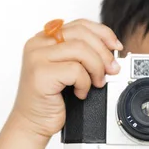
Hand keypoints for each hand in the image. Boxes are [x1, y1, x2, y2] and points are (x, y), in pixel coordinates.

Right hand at [11, 19, 122, 138]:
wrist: (32, 124)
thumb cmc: (50, 101)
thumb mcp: (68, 71)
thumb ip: (81, 56)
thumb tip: (111, 52)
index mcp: (44, 39)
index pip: (79, 25)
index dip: (102, 33)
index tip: (116, 47)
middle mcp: (38, 44)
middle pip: (82, 34)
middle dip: (103, 53)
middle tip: (112, 70)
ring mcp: (37, 58)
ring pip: (81, 50)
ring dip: (96, 68)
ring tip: (96, 83)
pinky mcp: (41, 73)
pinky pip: (75, 70)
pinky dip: (84, 83)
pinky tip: (80, 93)